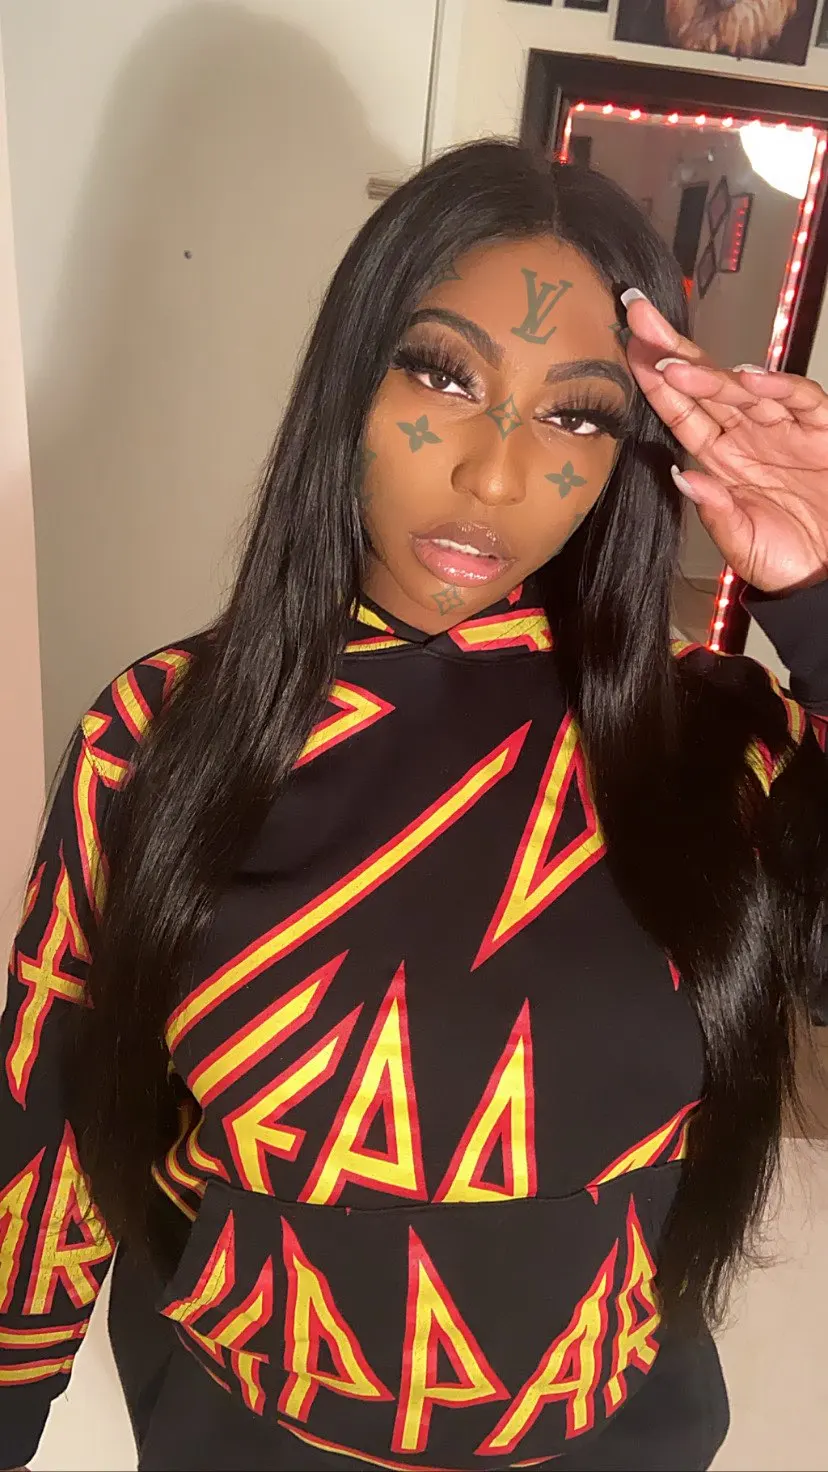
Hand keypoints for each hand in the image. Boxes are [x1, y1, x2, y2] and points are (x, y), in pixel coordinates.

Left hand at [622, 290, 827, 593]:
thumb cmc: (784, 558)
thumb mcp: (740, 541)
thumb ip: (714, 508)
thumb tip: (682, 476)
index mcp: (721, 459)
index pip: (682, 413)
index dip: (656, 383)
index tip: (629, 351)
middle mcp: (748, 436)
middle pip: (705, 385)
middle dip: (672, 351)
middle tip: (639, 320)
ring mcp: (784, 430)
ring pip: (744, 389)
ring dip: (711, 374)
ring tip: (677, 364)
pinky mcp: (821, 430)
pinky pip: (800, 399)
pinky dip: (778, 386)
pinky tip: (749, 378)